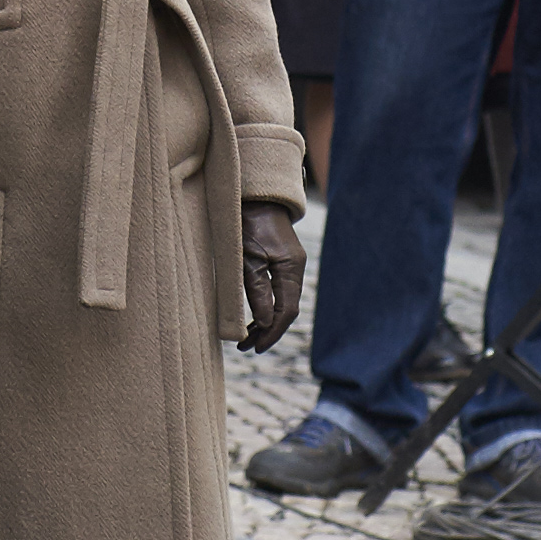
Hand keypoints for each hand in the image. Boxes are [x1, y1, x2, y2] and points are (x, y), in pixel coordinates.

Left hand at [238, 207, 306, 350]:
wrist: (253, 193)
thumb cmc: (245, 222)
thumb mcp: (246, 259)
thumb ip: (257, 291)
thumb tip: (265, 323)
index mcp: (290, 268)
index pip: (286, 311)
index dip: (272, 332)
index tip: (254, 346)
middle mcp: (295, 267)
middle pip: (287, 309)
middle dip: (268, 330)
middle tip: (247, 346)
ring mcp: (290, 263)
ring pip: (283, 300)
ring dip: (267, 319)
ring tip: (247, 336)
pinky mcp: (281, 259)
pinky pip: (279, 289)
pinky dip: (267, 304)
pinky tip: (254, 313)